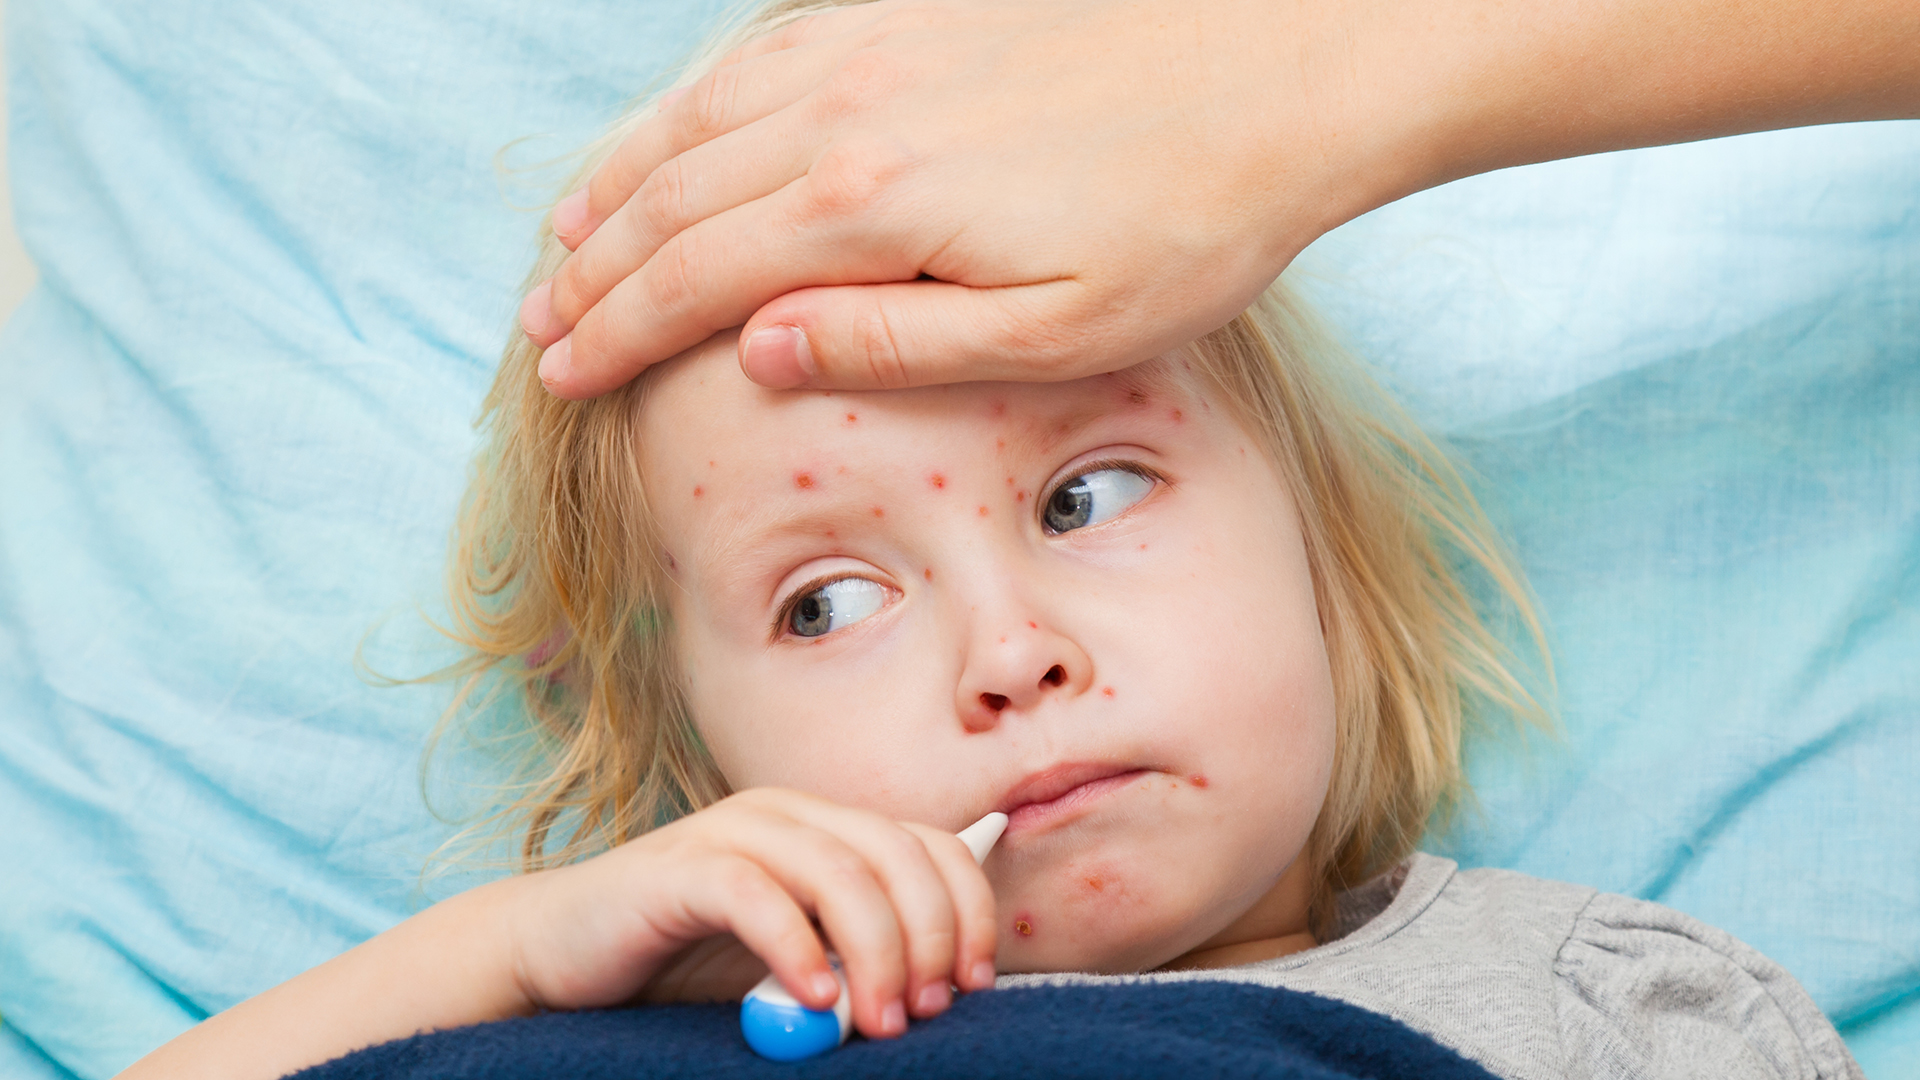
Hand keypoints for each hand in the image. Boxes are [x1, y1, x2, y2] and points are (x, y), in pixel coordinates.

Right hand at [501, 788, 998, 1038]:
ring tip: (878, 1020)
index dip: (968, 910)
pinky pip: (757, 896)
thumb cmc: (686, 965)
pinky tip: (811, 997)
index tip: (975, 982)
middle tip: (928, 1010)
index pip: (932, 845)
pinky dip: (795, 947)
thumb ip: (858, 958)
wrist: (561, 954)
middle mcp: (788, 814)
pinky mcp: (680, 869)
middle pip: (896, 855)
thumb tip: (948, 986)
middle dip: (929, 936)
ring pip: (839, 872)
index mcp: (828, 828)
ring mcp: (731, 831)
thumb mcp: (795, 960)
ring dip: (876, 951)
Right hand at [519, 0, 1919, 399]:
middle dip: (594, 272)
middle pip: (675, 198)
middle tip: (540, 332)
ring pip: (698, 120)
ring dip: (620, 185)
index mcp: (876, 206)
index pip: (696, 278)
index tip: (559, 377)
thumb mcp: (1061, 330)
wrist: (1294, 63)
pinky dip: (690, 108)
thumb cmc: (1196, 217)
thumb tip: (761, 354)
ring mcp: (873, 44)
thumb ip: (898, 344)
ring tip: (567, 243)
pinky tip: (675, 136)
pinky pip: (756, 57)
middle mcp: (847, 110)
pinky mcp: (909, 7)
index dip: (616, 334)